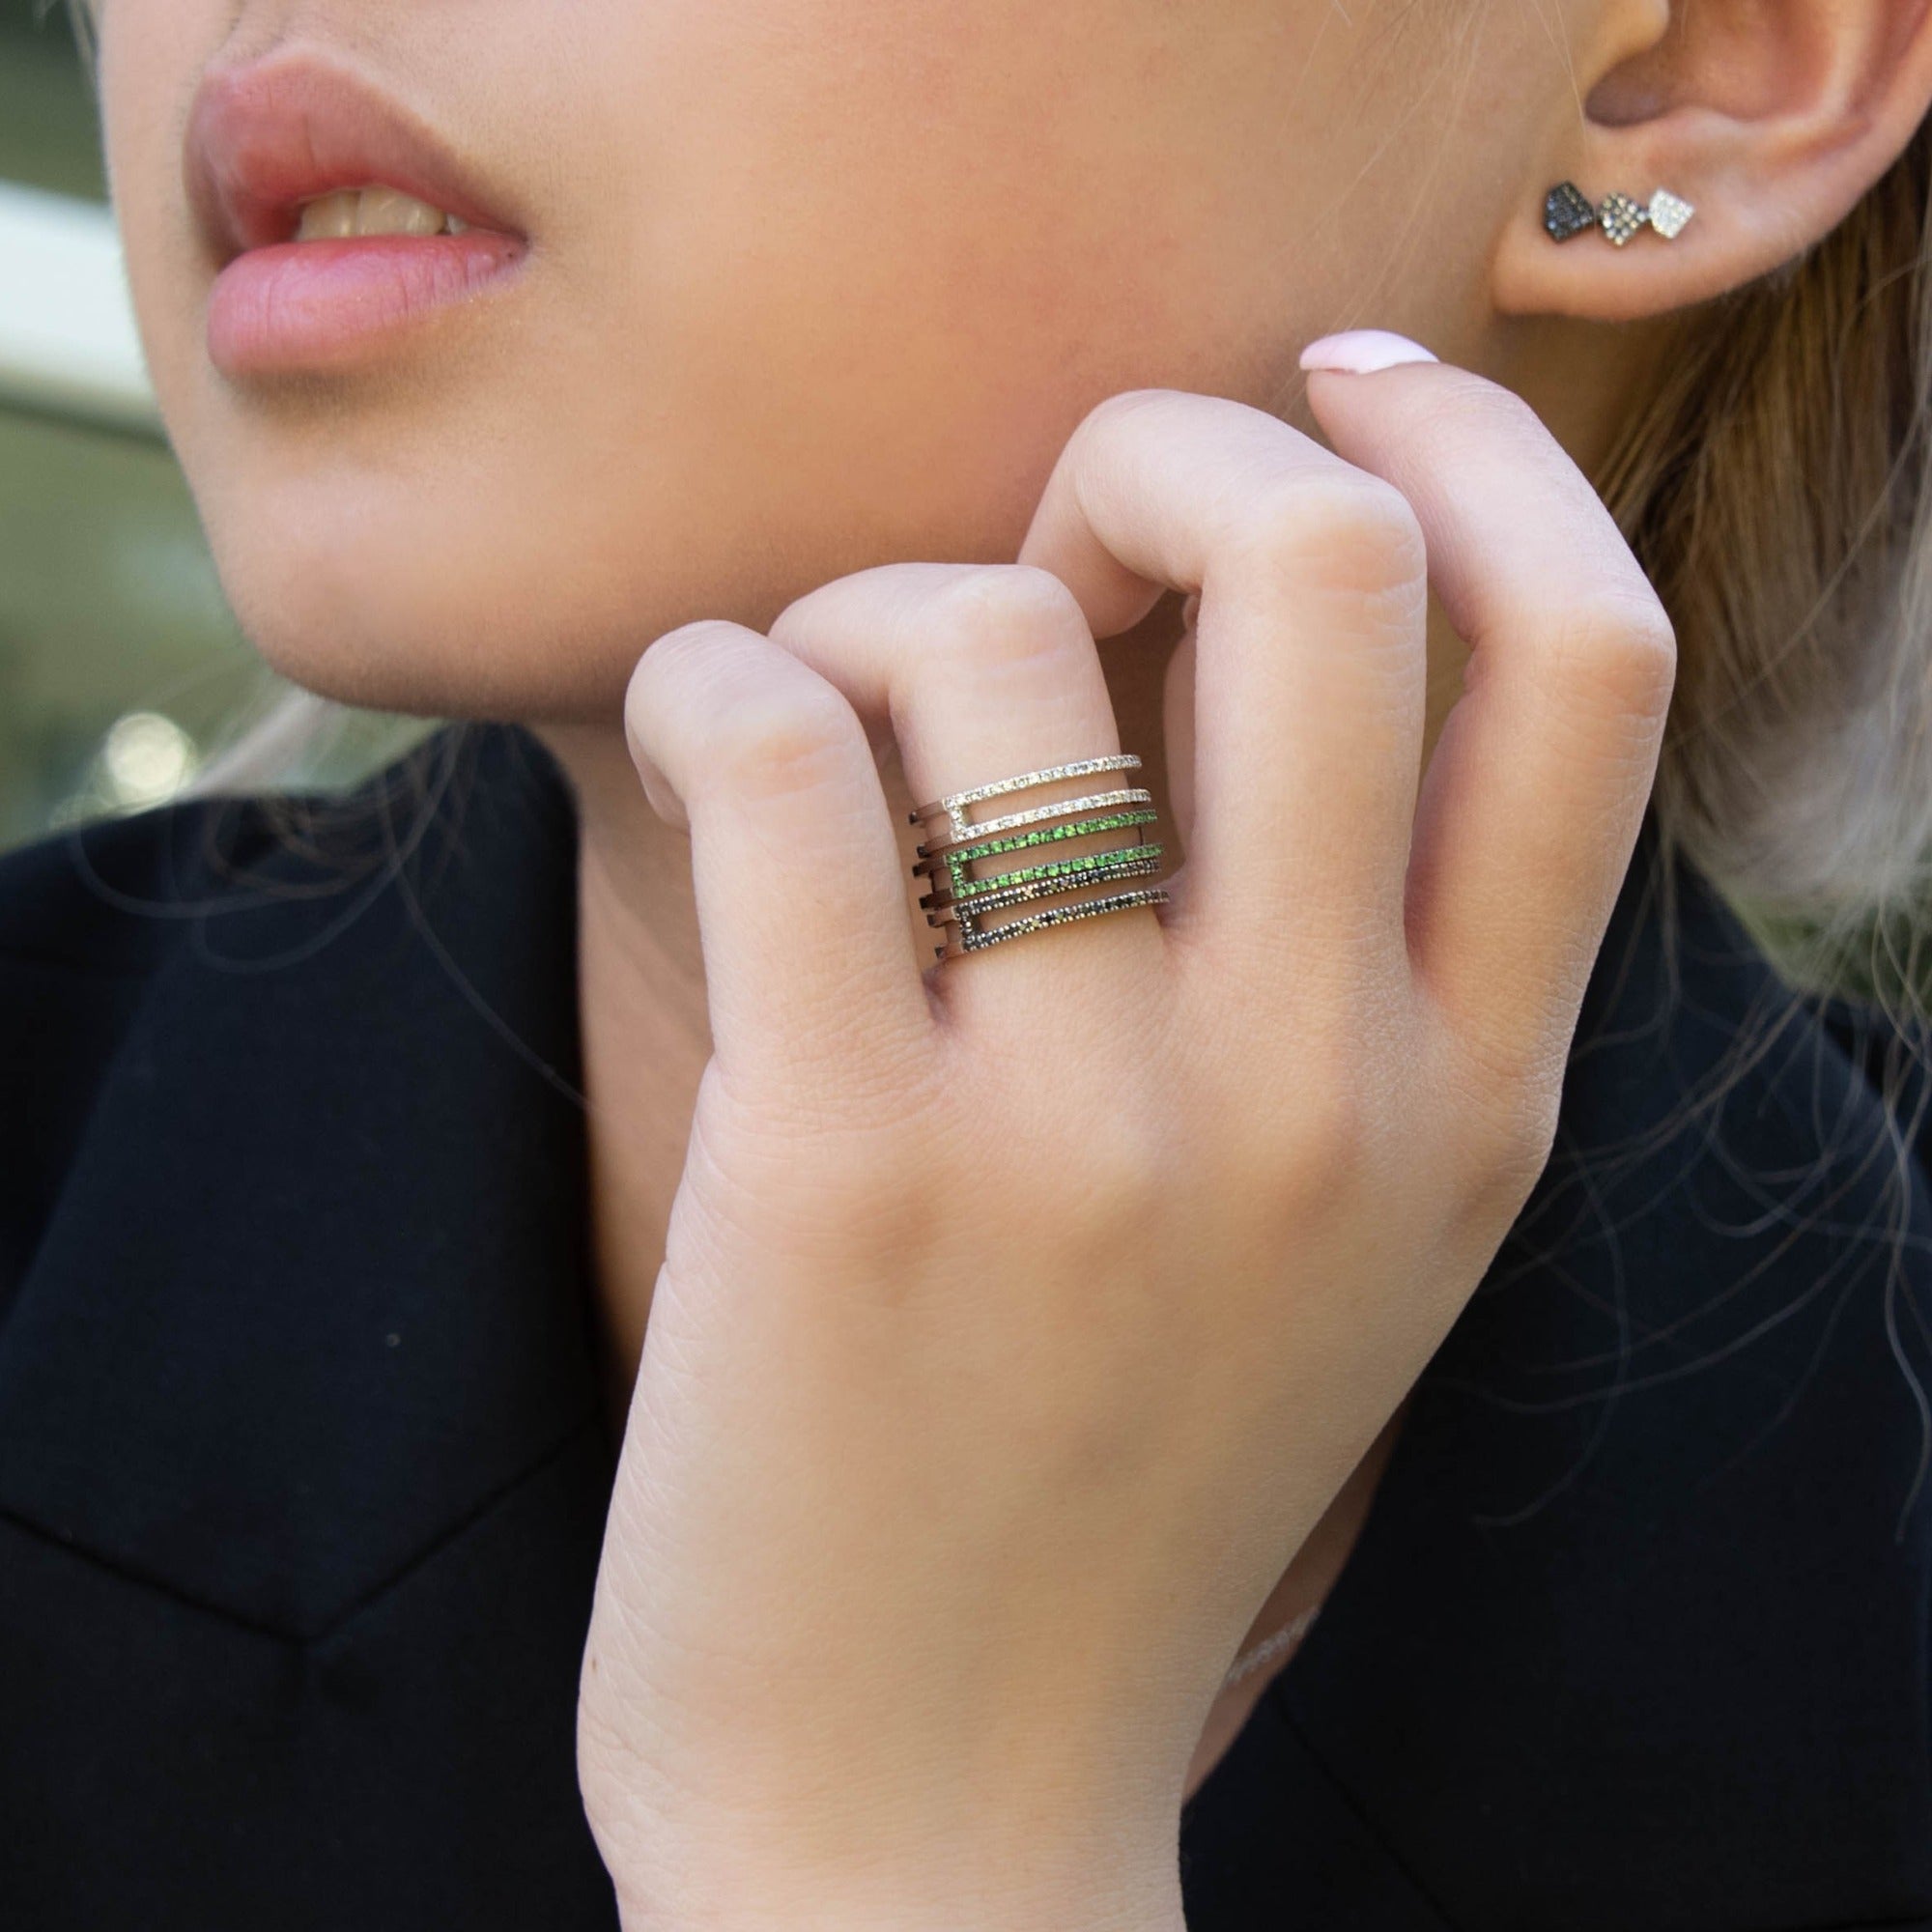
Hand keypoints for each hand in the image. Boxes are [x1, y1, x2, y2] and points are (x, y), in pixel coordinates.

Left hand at [578, 368, 1675, 1929]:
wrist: (929, 1827)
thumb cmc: (1106, 1494)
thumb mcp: (1332, 1243)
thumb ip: (1350, 966)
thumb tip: (1232, 619)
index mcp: (1472, 1101)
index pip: (1584, 663)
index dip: (1472, 453)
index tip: (1328, 389)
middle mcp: (1317, 1094)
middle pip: (1323, 565)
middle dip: (1170, 442)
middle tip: (1060, 517)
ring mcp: (1082, 1136)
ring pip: (987, 637)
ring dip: (868, 604)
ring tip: (815, 705)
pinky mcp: (835, 1167)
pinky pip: (774, 751)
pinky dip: (715, 679)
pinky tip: (708, 735)